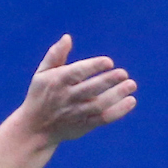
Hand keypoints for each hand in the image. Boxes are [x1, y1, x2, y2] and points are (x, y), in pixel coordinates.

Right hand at [18, 35, 137, 145]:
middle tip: (124, 74)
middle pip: (91, 89)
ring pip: (99, 104)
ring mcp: (77, 113)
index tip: (108, 62)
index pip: (78, 72)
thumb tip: (67, 37)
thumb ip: (55, 55)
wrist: (35, 129)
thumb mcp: (42, 74)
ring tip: (131, 85)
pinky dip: (119, 111)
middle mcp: (67, 98)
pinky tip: (131, 101)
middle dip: (108, 81)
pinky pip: (104, 119)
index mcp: (58, 82)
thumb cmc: (40, 96)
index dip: (94, 66)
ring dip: (117, 95)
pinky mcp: (84, 126)